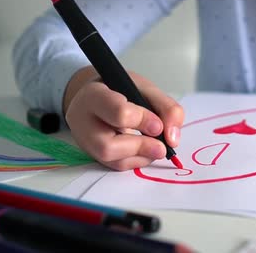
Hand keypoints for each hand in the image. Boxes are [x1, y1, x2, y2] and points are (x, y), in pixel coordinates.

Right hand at [64, 67, 183, 169]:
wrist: (97, 96)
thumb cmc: (119, 90)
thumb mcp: (146, 88)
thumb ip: (166, 108)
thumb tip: (172, 139)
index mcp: (94, 95)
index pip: (118, 112)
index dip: (142, 121)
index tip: (157, 125)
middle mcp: (83, 121)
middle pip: (107, 145)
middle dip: (140, 147)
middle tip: (162, 146)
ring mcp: (85, 141)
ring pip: (111, 160)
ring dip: (141, 156)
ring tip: (157, 147)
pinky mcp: (93, 155)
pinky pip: (116, 166)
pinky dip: (137, 160)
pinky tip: (146, 151)